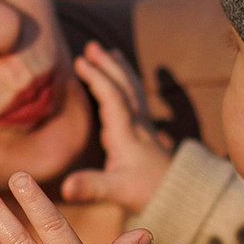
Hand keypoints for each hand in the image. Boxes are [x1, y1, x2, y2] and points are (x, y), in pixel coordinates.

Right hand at [59, 41, 177, 214]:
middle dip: (107, 65)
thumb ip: (91, 186)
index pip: (113, 98)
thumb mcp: (115, 191)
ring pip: (132, 90)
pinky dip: (127, 83)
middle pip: (124, 87)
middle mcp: (137, 125)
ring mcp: (143, 126)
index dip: (98, 78)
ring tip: (108, 52)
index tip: (80, 61)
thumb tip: (65, 187)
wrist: (178, 197)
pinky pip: (135, 99)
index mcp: (126, 134)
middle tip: (90, 46)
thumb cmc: (145, 192)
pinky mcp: (146, 131)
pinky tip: (122, 77)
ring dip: (119, 69)